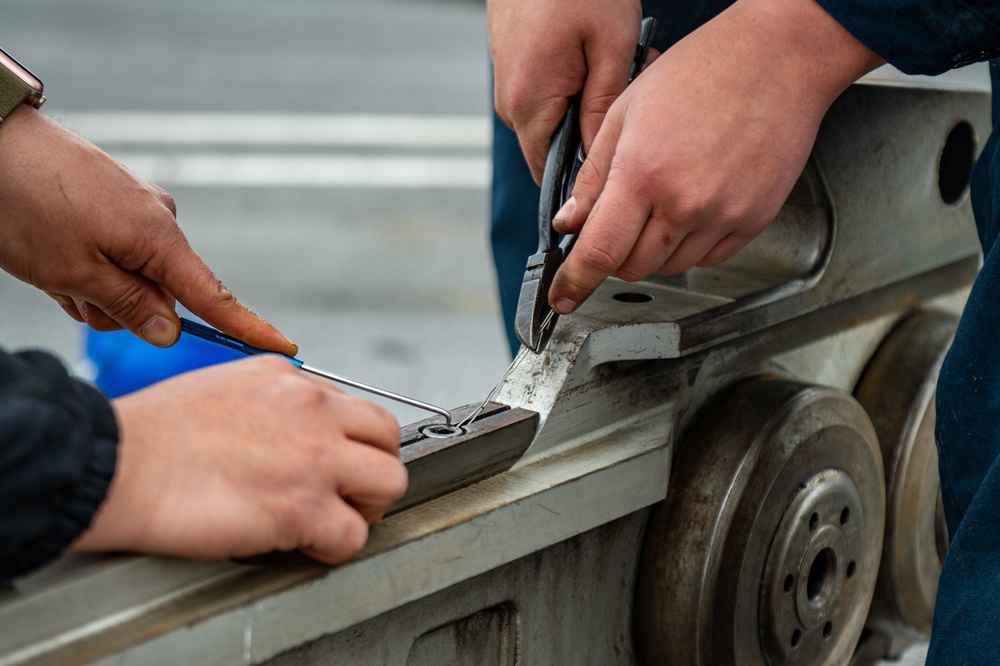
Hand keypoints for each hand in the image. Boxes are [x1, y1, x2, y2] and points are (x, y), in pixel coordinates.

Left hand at [0, 106, 295, 354]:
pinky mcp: (114, 201)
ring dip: (90, 287)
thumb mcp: (72, 272)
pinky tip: (52, 247)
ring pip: (129, 278)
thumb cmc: (23, 202)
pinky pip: (114, 252)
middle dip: (115, 307)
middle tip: (66, 289)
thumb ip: (128, 307)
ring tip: (50, 263)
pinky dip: (85, 264)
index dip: (248, 328)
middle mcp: (158, 219)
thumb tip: (173, 332)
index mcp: (158, 238)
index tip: (284, 346)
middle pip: (159, 295)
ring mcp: (136, 208)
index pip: (214, 297)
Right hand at [71, 356, 405, 563]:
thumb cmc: (152, 434)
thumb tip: (286, 430)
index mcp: (289, 379)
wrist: (119, 462)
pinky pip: (354, 535)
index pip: (353, 408)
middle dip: (371, 467)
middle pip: (387, 437)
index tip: (334, 463)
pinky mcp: (304, 505)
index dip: (348, 442)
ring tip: (335, 519)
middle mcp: (311, 409)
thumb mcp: (222, 387)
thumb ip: (268, 403)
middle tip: (347, 492)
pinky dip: (337, 547)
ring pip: (390, 480)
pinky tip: (309, 545)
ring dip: (367, 507)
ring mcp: (315, 456)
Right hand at [489, 0, 641, 181]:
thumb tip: (597, 163)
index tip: (623, 151)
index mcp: (529, 106)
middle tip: (631, 90)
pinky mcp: (514, 70)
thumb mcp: (610, 48)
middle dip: (596, 131)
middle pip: (556, 148)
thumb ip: (602, 111)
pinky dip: (576, 86)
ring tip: (619, 66)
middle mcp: (510, 105)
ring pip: (555, 121)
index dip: (587, 176)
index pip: (552, 175)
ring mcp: (509, 87)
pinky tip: (599, 57)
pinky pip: (547, 98)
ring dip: (590, 104)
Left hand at [547, 0, 884, 312]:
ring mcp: (722, 216)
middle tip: (617, 223)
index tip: (563, 297)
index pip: (598, 252)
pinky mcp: (753, 221)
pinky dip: (689, 245)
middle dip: (613, 256)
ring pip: (668, 268)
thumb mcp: (625, 114)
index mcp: (642, 173)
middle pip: (632, 267)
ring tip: (663, 200)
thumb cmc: (702, 73)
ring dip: (652, 250)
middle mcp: (683, 203)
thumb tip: (569, 222)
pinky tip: (693, 205)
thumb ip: (593, 177)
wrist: (777, 61)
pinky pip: (707, 258)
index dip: (574, 282)